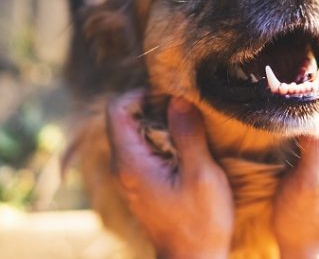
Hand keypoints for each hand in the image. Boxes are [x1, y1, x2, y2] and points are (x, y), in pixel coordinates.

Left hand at [107, 91, 233, 258]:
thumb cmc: (200, 223)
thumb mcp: (202, 176)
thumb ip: (188, 135)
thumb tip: (178, 99)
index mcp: (130, 161)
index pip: (116, 108)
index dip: (142, 95)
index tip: (173, 100)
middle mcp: (123, 166)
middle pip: (126, 117)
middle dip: (156, 108)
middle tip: (188, 116)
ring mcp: (130, 175)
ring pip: (137, 132)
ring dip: (163, 125)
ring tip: (192, 133)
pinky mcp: (142, 183)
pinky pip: (146, 149)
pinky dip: (165, 141)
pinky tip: (189, 152)